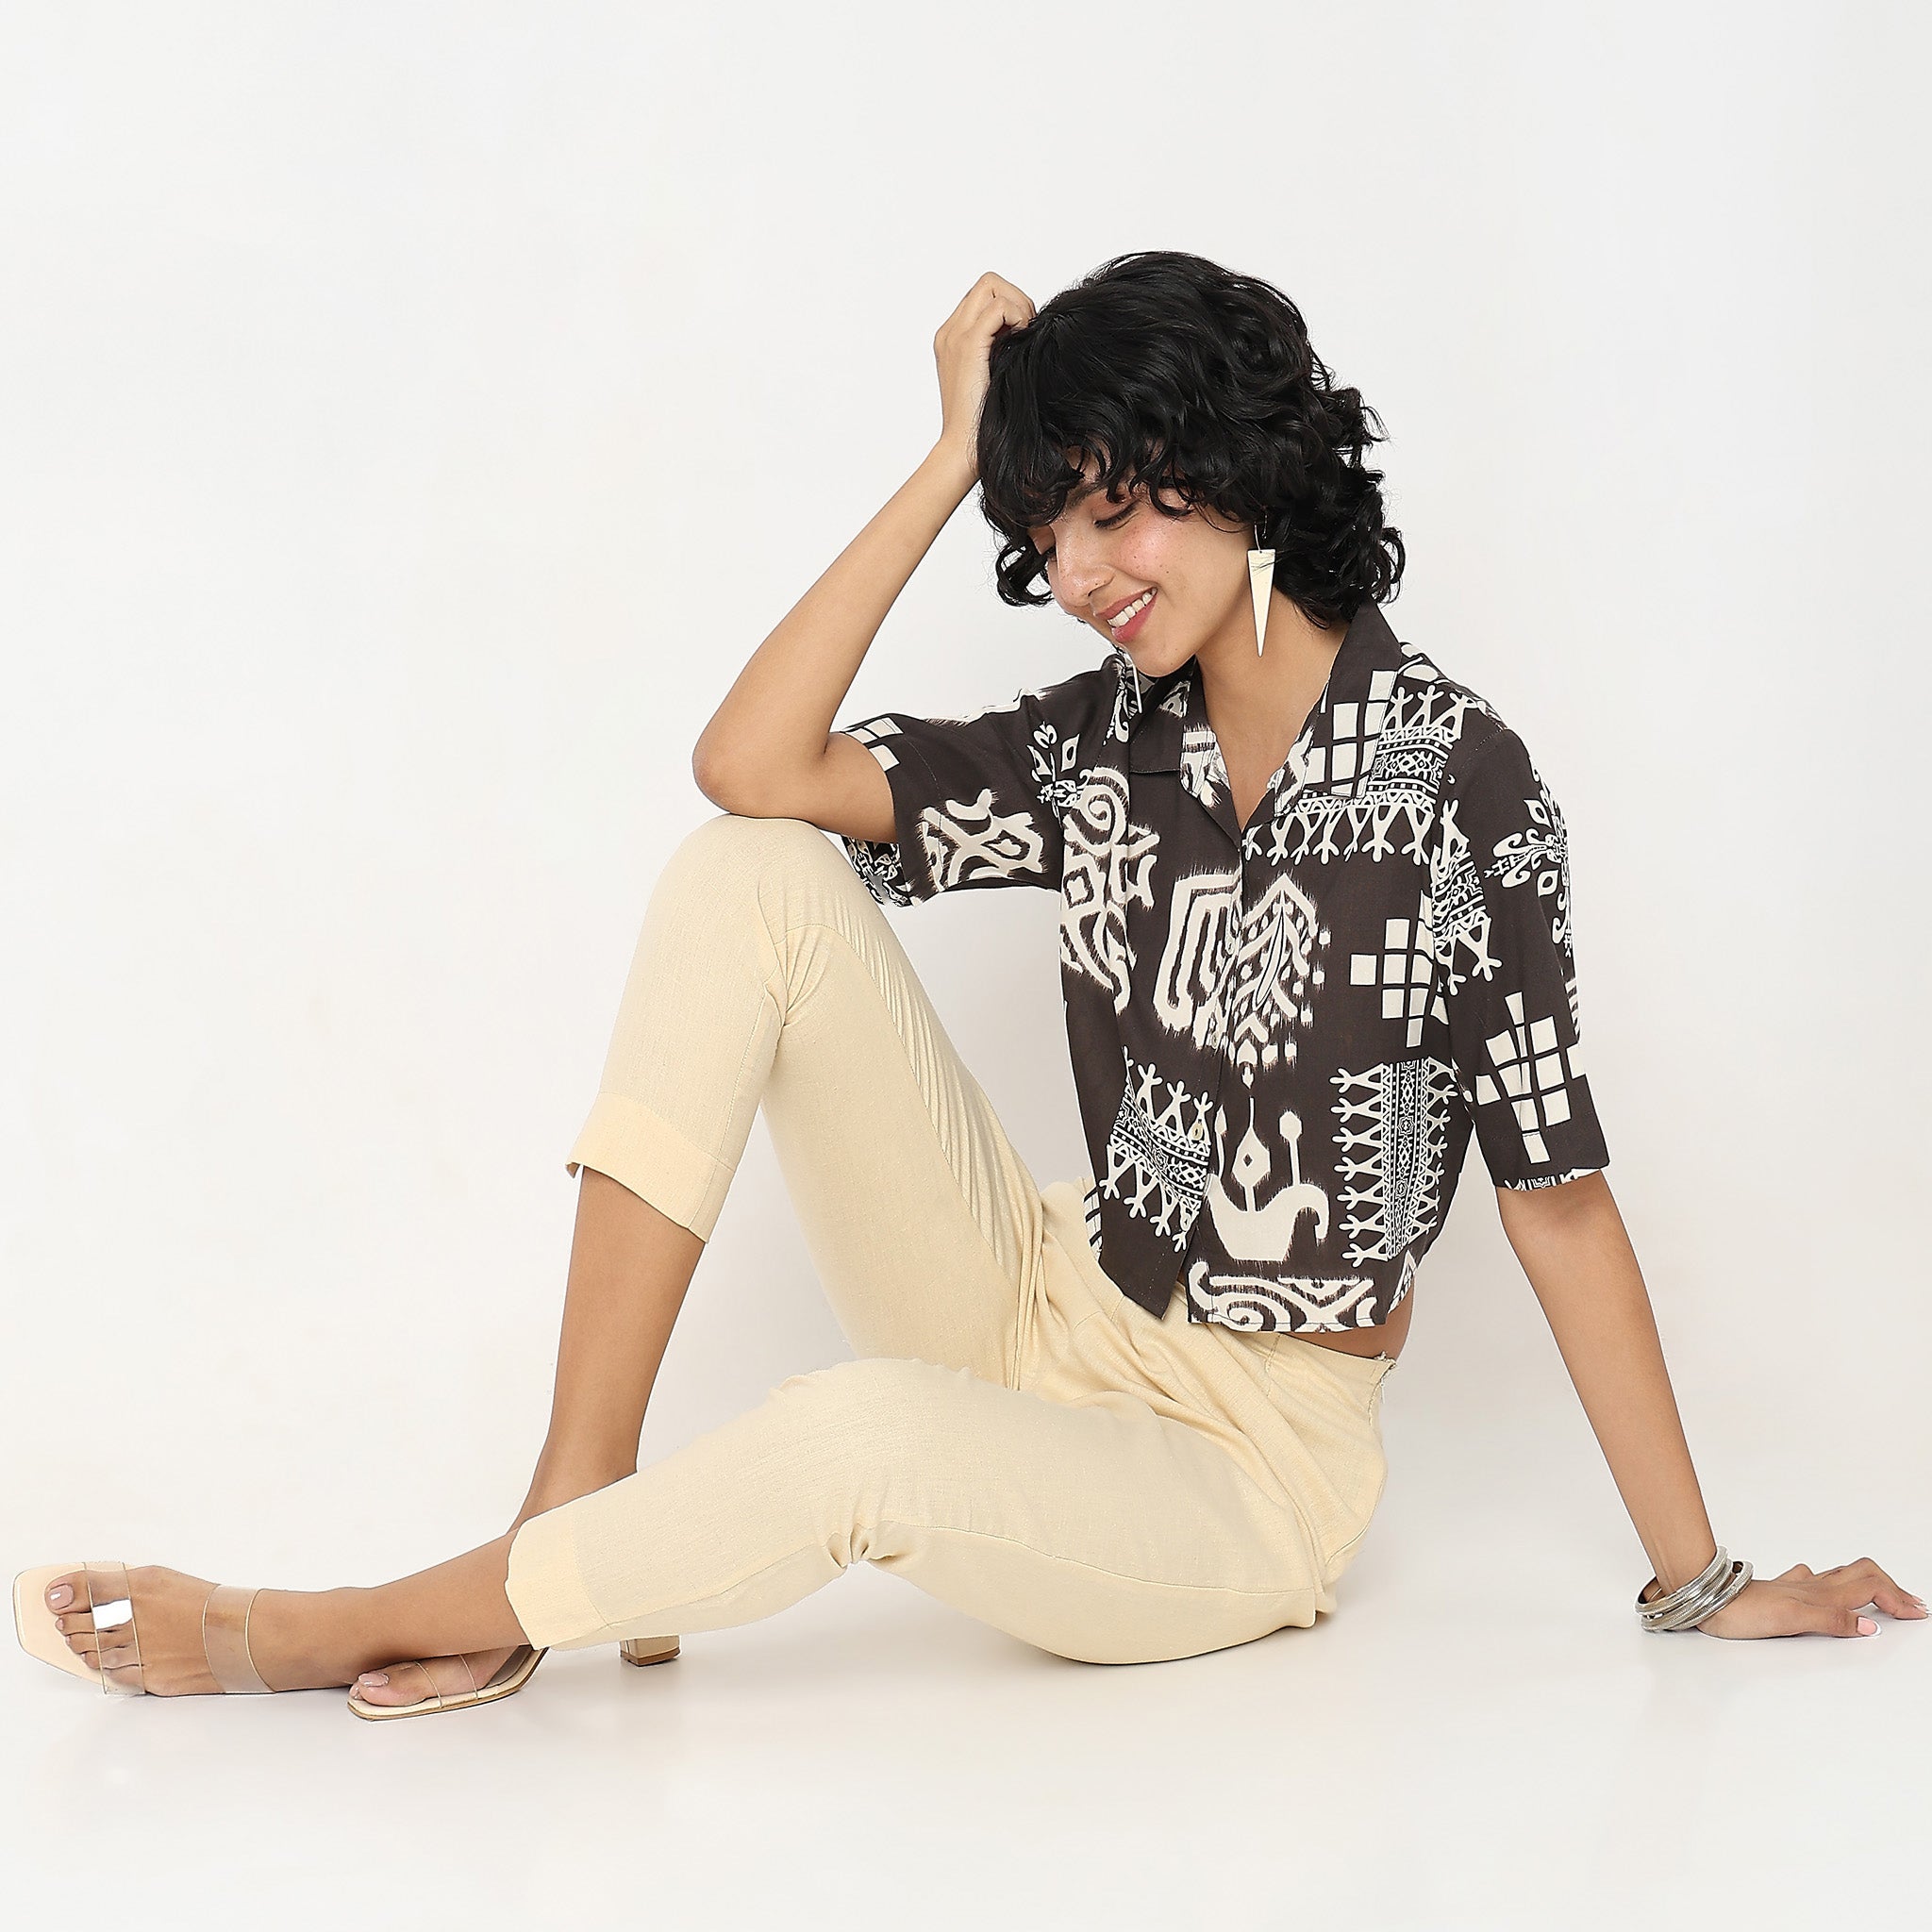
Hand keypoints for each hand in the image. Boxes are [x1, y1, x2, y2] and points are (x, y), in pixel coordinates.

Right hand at [931, 272, 1034, 479]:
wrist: (964, 450)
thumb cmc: (985, 424)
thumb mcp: (995, 378)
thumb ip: (1002, 350)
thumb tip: (1030, 332)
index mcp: (952, 339)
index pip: (984, 297)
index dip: (1010, 307)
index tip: (1021, 338)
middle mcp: (949, 332)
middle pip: (988, 283)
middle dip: (1015, 300)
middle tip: (1025, 334)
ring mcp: (955, 336)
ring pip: (991, 285)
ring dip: (1017, 306)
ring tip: (1022, 339)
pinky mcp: (967, 345)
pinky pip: (998, 307)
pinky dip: (1017, 317)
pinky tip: (1020, 343)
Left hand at [1658, 1559, 1928, 1638]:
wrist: (1704, 1598)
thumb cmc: (1742, 1610)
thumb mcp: (1791, 1620)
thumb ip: (1830, 1621)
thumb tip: (1868, 1627)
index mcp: (1820, 1592)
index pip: (1870, 1585)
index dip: (1896, 1597)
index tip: (1916, 1612)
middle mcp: (1811, 1586)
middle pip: (1861, 1573)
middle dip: (1889, 1585)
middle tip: (1908, 1604)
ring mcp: (1795, 1587)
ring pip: (1840, 1576)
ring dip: (1867, 1582)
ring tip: (1882, 1594)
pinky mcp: (1780, 1592)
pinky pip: (1814, 1581)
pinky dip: (1833, 1584)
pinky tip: (1826, 1588)